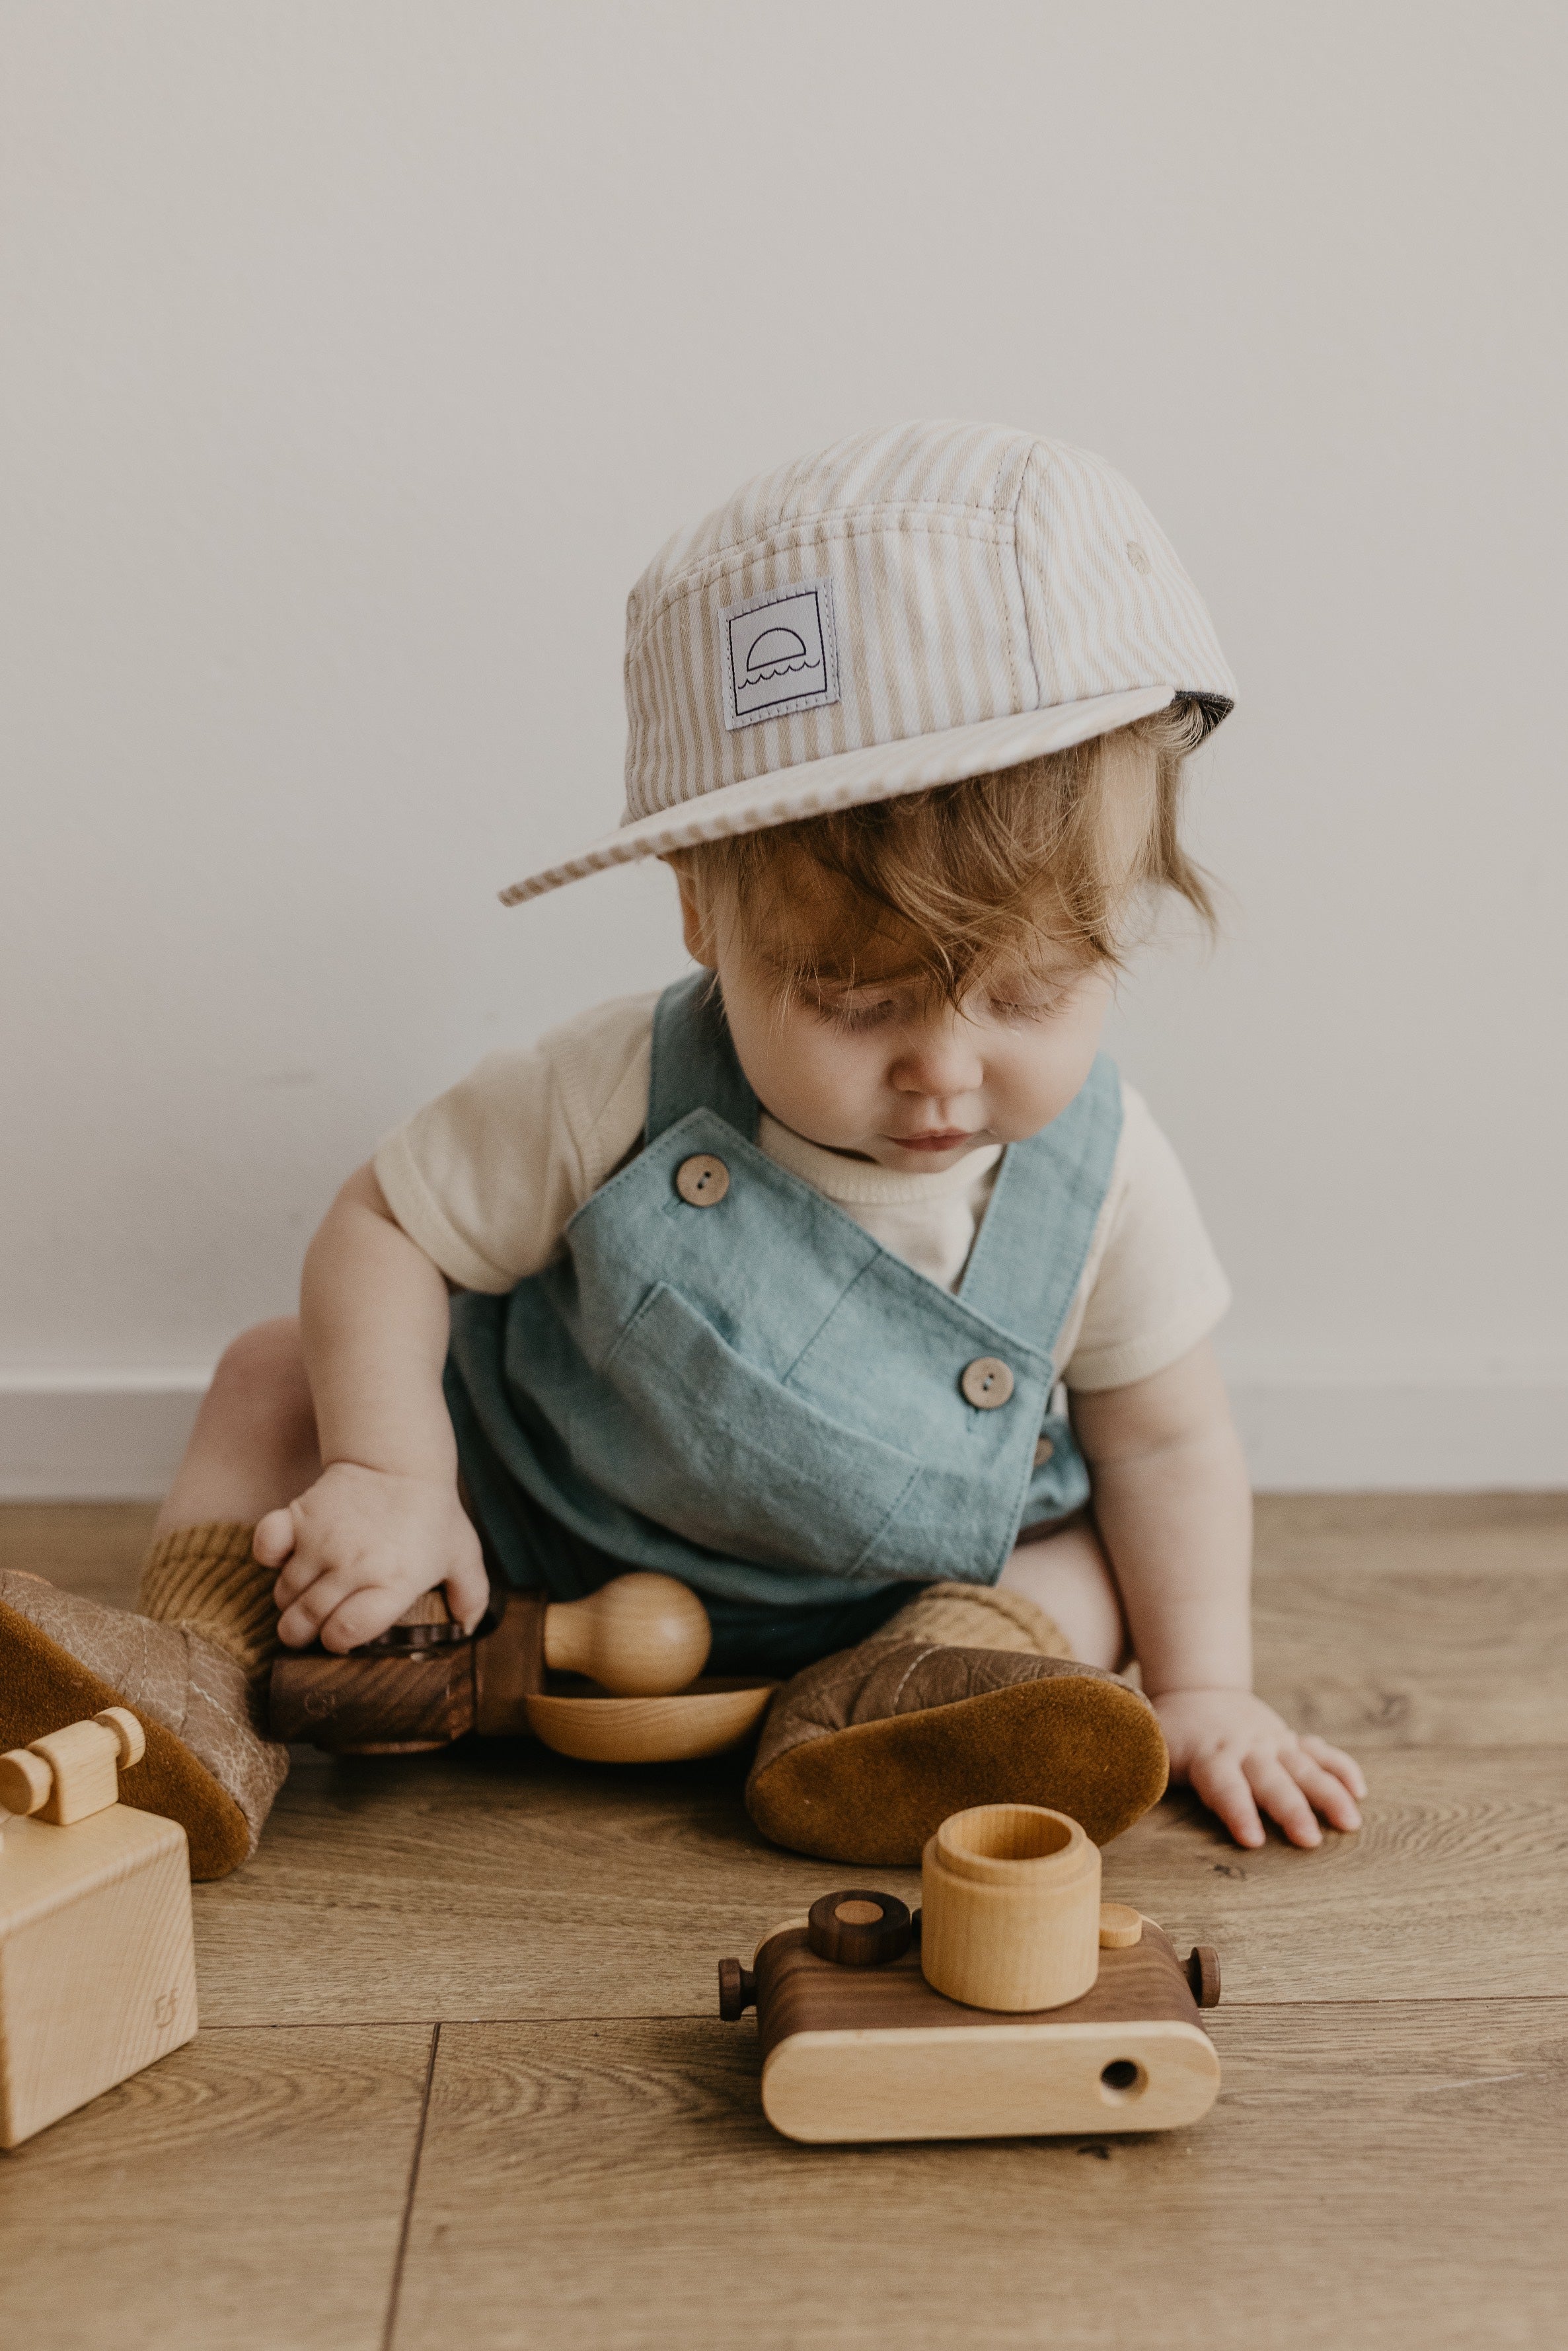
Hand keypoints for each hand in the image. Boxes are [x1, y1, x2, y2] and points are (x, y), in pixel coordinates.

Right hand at [255, 1462, 489, 1652]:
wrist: (400, 1461)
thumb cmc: (431, 1515)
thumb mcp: (462, 1555)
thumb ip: (470, 1596)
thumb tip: (466, 1629)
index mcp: (393, 1582)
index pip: (346, 1631)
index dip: (338, 1642)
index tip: (340, 1637)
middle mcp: (353, 1565)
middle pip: (306, 1620)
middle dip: (302, 1634)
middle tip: (308, 1630)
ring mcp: (322, 1541)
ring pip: (284, 1593)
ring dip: (288, 1602)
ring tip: (305, 1597)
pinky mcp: (299, 1515)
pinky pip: (265, 1547)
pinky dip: (268, 1557)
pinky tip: (286, 1559)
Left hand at [1153, 1687, 1365, 1849]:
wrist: (1197, 1691)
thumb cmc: (1171, 1732)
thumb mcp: (1151, 1744)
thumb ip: (1143, 1765)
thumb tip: (1118, 1790)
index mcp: (1210, 1756)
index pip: (1225, 1786)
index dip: (1238, 1811)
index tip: (1252, 1840)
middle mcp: (1246, 1749)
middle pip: (1271, 1781)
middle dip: (1291, 1810)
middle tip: (1311, 1840)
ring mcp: (1273, 1743)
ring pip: (1305, 1767)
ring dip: (1329, 1793)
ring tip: (1351, 1822)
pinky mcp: (1290, 1741)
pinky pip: (1321, 1752)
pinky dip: (1341, 1767)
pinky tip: (1360, 1790)